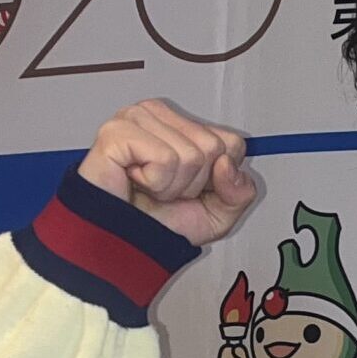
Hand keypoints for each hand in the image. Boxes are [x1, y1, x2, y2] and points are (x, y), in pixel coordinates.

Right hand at [78, 100, 257, 247]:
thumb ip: (240, 191)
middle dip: (193, 183)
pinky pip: (164, 158)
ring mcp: (134, 119)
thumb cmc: (159, 222)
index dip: (216, 178)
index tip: (188, 187)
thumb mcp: (217, 213)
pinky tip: (135, 181)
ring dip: (172, 185)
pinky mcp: (117, 133)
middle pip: (213, 147)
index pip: (231, 142)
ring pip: (190, 154)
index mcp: (181, 124)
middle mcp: (157, 114)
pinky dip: (155, 182)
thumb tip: (227, 164)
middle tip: (163, 190)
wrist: (121, 243)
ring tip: (148, 187)